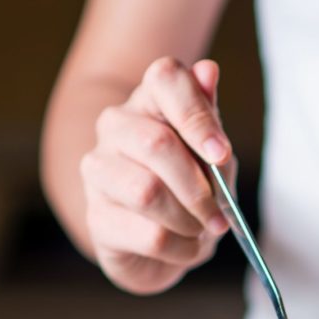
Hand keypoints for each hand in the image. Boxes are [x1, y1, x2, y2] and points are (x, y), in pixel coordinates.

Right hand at [80, 57, 234, 294]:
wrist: (158, 244)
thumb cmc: (188, 190)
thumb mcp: (212, 156)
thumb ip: (210, 119)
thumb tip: (208, 70)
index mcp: (148, 101)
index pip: (164, 78)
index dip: (196, 115)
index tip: (221, 154)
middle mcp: (115, 127)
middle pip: (156, 143)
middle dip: (199, 187)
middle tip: (220, 215)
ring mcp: (98, 171)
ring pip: (147, 191)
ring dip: (188, 219)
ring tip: (202, 230)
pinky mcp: (96, 217)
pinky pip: (148, 234)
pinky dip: (181, 248)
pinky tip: (186, 247)